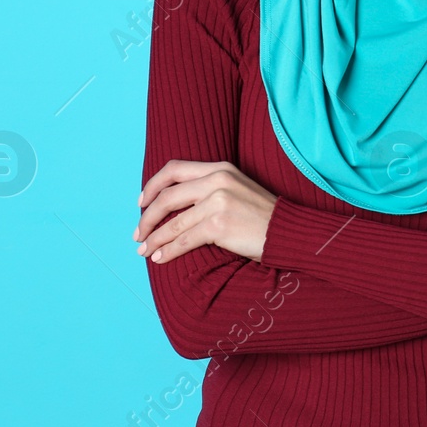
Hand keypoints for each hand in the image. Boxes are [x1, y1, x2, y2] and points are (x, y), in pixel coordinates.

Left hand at [134, 160, 277, 263]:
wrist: (288, 231)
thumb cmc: (262, 216)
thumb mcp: (237, 189)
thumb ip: (209, 189)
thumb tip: (173, 206)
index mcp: (221, 168)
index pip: (174, 169)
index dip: (152, 186)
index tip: (141, 202)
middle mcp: (218, 181)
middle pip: (167, 197)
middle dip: (147, 218)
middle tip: (138, 234)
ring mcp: (219, 202)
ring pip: (173, 223)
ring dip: (154, 239)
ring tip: (144, 251)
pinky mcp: (219, 225)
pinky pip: (184, 240)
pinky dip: (168, 251)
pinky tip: (160, 258)